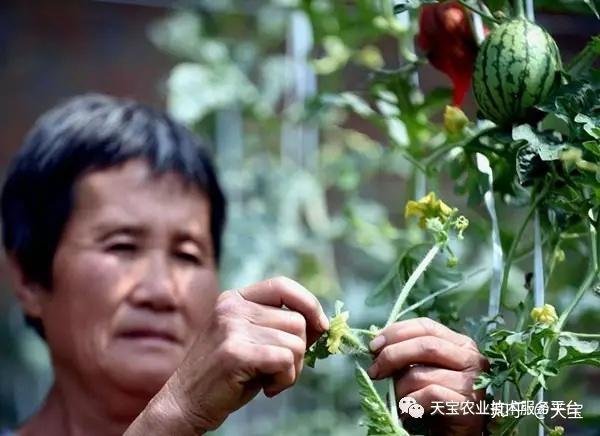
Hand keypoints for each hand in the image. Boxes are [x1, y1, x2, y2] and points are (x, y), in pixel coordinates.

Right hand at [162, 276, 327, 432]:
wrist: (185, 403)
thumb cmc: (226, 375)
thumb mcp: (253, 341)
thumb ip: (279, 328)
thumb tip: (322, 324)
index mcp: (235, 299)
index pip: (283, 285)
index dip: (309, 303)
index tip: (320, 326)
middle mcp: (232, 308)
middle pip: (296, 320)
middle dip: (300, 351)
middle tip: (280, 370)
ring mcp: (231, 328)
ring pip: (295, 342)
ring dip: (293, 370)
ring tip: (270, 380)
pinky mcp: (234, 353)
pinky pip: (285, 359)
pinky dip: (285, 379)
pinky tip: (267, 389)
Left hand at [367, 317, 488, 435]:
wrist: (456, 433)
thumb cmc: (436, 399)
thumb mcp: (422, 369)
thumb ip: (408, 354)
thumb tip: (377, 346)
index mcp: (460, 343)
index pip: (426, 327)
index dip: (396, 332)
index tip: (374, 345)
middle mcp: (471, 358)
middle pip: (425, 346)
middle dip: (392, 355)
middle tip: (374, 370)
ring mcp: (473, 381)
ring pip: (422, 374)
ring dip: (400, 387)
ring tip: (397, 399)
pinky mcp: (468, 404)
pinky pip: (429, 395)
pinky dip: (411, 402)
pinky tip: (408, 410)